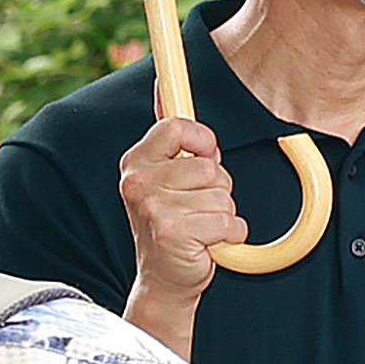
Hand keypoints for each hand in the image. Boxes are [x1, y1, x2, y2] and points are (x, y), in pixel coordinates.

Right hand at [116, 116, 241, 340]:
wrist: (164, 279)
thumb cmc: (172, 226)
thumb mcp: (165, 177)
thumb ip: (170, 137)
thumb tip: (164, 84)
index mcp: (135, 163)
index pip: (177, 127)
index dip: (201, 142)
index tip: (203, 157)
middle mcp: (137, 183)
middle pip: (209, 166)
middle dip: (216, 188)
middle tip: (196, 208)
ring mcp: (153, 207)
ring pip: (222, 193)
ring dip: (222, 213)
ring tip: (201, 226)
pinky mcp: (173, 231)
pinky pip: (227, 220)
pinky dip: (229, 234)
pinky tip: (208, 242)